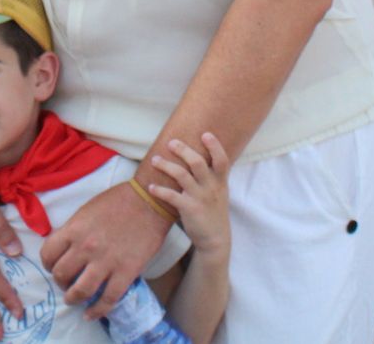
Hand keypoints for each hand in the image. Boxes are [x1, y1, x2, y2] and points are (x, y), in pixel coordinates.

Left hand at [41, 177, 168, 320]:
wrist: (148, 201)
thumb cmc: (117, 201)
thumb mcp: (86, 211)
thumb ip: (73, 230)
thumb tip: (65, 248)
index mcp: (74, 229)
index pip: (48, 253)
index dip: (47, 264)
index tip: (52, 267)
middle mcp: (85, 247)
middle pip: (61, 275)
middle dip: (60, 282)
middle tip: (65, 283)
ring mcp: (106, 262)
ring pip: (80, 291)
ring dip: (73, 298)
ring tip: (74, 300)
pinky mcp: (125, 272)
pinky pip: (108, 298)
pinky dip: (97, 311)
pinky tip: (91, 314)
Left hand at [146, 133, 230, 258]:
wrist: (216, 239)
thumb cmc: (213, 209)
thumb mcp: (219, 190)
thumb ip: (211, 173)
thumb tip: (197, 152)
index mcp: (220, 181)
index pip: (222, 160)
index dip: (215, 146)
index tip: (205, 134)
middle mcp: (211, 187)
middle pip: (198, 163)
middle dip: (183, 150)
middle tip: (170, 142)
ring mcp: (200, 198)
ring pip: (181, 176)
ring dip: (166, 166)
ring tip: (154, 160)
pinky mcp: (189, 209)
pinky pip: (172, 196)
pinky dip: (160, 190)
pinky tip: (151, 187)